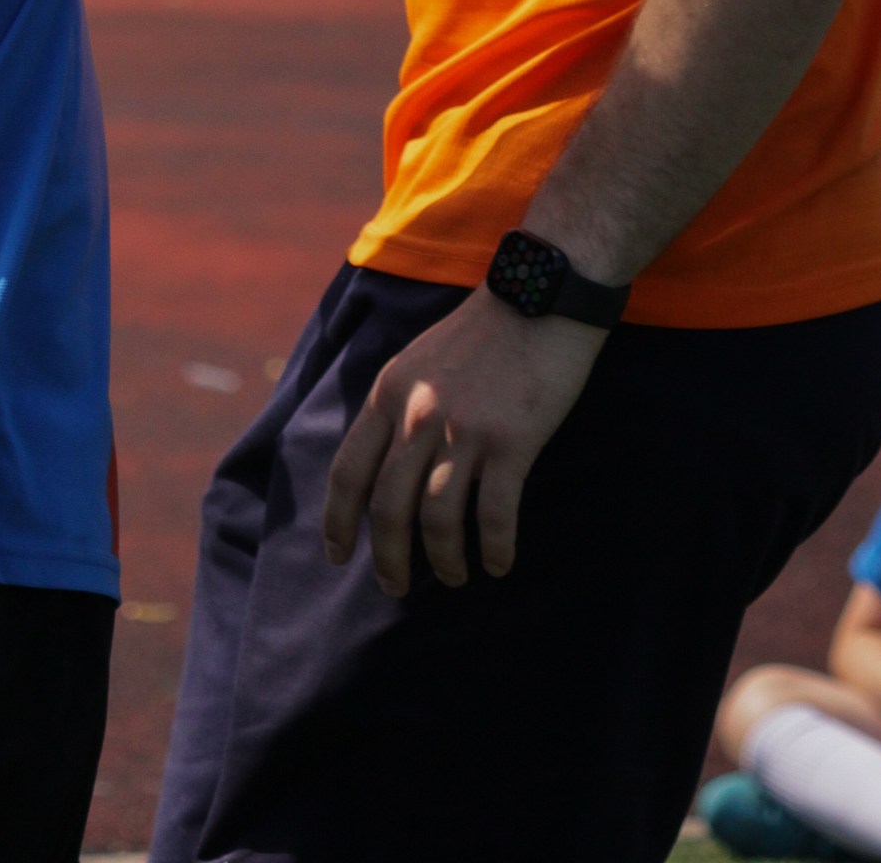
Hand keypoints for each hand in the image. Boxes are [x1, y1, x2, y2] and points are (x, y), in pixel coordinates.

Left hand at [323, 289, 603, 594]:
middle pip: (388, 508)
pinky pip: (494, 515)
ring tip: (453, 576)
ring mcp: (464, 429)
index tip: (338, 556)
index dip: (338, 522)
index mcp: (389, 393)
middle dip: (388, 559)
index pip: (348, 472)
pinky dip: (493, 548)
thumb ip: (397, 408)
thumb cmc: (484, 331)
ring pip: (437, 519)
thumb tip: (384, 467)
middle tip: (396, 587)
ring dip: (443, 559)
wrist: (543, 294)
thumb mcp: (419, 360)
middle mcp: (418, 415)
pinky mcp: (512, 441)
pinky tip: (499, 563)